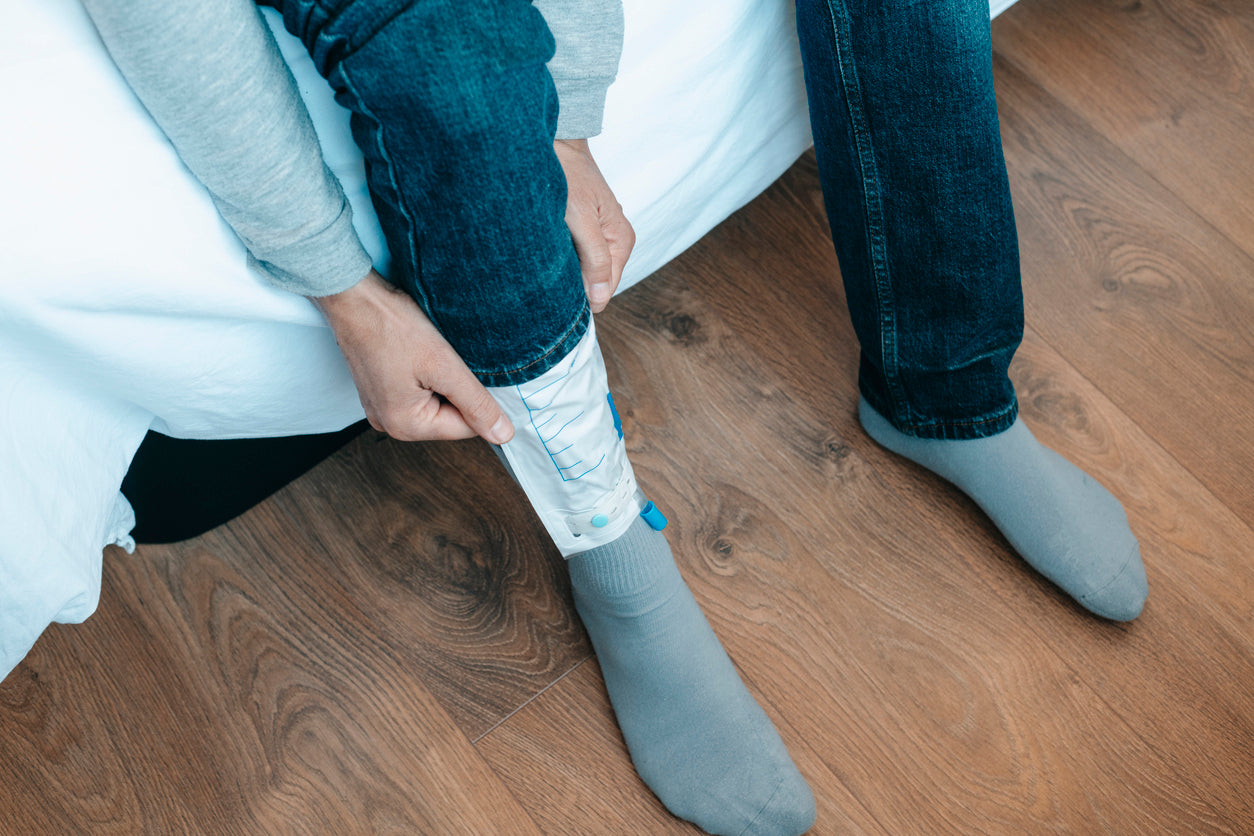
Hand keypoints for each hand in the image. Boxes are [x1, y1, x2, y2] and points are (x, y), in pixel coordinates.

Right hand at [313, 271, 513, 443]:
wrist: (353, 297)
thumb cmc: (391, 326)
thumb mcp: (444, 366)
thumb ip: (477, 404)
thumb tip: (502, 434)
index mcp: (405, 426)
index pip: (466, 427)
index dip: (476, 398)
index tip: (468, 369)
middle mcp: (389, 424)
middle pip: (449, 418)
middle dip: (456, 388)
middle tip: (443, 358)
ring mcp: (381, 407)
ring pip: (435, 402)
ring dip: (441, 380)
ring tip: (428, 354)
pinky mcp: (380, 391)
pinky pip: (418, 391)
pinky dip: (426, 374)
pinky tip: (417, 354)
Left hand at [553, 138, 634, 312]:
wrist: (556, 143)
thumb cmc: (569, 175)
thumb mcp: (582, 220)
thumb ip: (595, 258)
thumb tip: (601, 298)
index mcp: (621, 240)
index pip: (606, 289)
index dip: (584, 297)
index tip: (557, 299)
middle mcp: (612, 240)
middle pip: (594, 281)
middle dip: (573, 284)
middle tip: (546, 276)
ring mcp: (597, 235)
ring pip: (582, 270)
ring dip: (564, 270)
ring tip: (543, 261)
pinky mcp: (582, 229)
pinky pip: (573, 256)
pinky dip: (559, 258)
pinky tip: (546, 250)